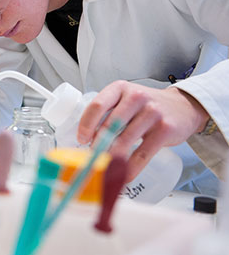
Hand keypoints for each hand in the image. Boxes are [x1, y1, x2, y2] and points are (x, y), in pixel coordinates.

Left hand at [77, 80, 209, 180]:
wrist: (183, 106)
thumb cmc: (147, 105)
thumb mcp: (126, 100)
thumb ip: (108, 113)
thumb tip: (87, 140)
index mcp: (120, 88)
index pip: (97, 106)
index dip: (86, 125)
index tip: (81, 139)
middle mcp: (136, 97)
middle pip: (109, 126)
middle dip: (97, 146)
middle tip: (91, 159)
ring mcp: (152, 112)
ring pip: (124, 142)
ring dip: (111, 160)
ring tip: (104, 170)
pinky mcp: (164, 129)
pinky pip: (142, 154)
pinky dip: (131, 168)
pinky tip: (124, 176)